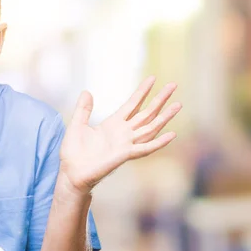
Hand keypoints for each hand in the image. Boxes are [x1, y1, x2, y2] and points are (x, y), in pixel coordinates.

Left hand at [60, 76, 181, 193]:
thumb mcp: (76, 125)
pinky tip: (172, 135)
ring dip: (165, 117)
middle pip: (146, 113)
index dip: (142, 92)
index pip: (132, 104)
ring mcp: (126, 144)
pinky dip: (159, 142)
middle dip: (160, 99)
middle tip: (174, 84)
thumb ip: (83, 109)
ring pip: (150, 127)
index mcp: (113, 124)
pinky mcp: (125, 155)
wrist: (71, 172)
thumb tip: (86, 91)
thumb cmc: (73, 152)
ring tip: (178, 104)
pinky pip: (145, 148)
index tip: (152, 78)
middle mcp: (123, 133)